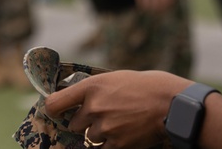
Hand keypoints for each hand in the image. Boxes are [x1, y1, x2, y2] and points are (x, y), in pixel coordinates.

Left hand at [44, 70, 190, 148]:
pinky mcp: (117, 144)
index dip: (53, 110)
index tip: (56, 112)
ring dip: (98, 133)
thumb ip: (91, 90)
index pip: (54, 104)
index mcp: (90, 87)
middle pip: (73, 124)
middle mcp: (93, 108)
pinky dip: (109, 143)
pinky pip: (102, 148)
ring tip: (117, 122)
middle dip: (84, 122)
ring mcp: (105, 128)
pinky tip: (122, 133)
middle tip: (103, 115)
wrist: (168, 102)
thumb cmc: (141, 86)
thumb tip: (71, 99)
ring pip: (88, 137)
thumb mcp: (111, 79)